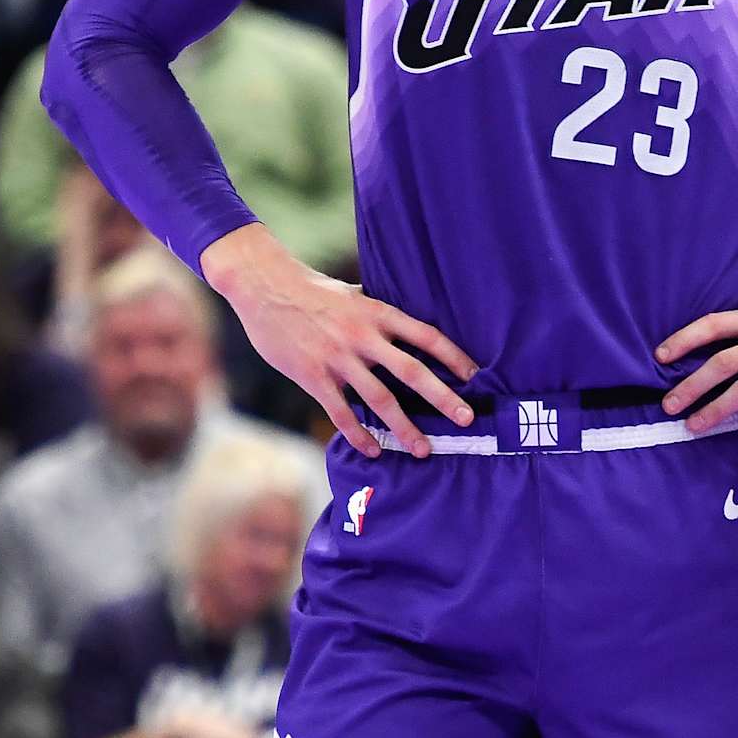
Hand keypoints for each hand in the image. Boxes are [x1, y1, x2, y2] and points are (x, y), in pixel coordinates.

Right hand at [201, 224, 477, 460]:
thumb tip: (405, 327)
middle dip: (443, 398)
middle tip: (466, 419)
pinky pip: (341, 413)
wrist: (263, 286)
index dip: (453, 357)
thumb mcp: (352, 294)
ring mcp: (338, 358)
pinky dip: (358, 435)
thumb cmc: (309, 289)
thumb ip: (377, 314)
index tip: (474, 376)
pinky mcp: (313, 376)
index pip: (426, 336)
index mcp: (377, 313)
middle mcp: (363, 336)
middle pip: (412, 372)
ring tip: (423, 449)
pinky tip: (373, 451)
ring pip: (380, 400)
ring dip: (404, 428)